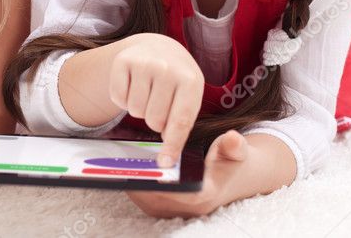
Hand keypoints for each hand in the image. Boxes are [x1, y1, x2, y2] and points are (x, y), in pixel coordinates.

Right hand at [110, 33, 204, 165]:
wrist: (157, 47)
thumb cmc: (176, 81)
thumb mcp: (188, 96)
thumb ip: (180, 125)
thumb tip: (167, 159)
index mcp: (190, 81)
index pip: (179, 122)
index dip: (172, 145)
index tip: (165, 163)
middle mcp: (167, 69)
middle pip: (153, 120)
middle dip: (154, 120)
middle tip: (158, 104)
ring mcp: (144, 62)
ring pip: (134, 110)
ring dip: (139, 108)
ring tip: (147, 93)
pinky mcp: (123, 60)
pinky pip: (118, 98)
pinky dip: (123, 99)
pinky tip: (133, 85)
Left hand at [126, 130, 248, 217]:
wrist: (236, 177)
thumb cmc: (233, 162)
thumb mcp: (237, 151)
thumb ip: (234, 145)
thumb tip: (234, 139)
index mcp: (206, 194)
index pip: (184, 195)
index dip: (164, 186)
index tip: (147, 173)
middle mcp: (190, 209)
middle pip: (157, 200)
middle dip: (139, 183)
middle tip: (119, 165)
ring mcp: (178, 211)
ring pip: (148, 202)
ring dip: (132, 185)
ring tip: (113, 167)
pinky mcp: (168, 208)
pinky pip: (146, 201)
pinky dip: (134, 187)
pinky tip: (121, 169)